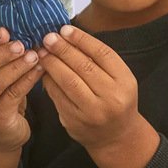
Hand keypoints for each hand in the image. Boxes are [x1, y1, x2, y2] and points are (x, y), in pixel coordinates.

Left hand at [36, 25, 141, 151]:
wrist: (116, 137)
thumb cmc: (116, 101)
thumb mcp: (119, 80)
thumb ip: (100, 61)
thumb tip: (70, 37)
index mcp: (125, 82)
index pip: (102, 54)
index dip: (81, 39)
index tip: (65, 29)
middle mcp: (111, 97)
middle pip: (83, 66)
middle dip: (63, 49)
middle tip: (48, 37)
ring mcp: (92, 112)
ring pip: (68, 81)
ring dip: (52, 64)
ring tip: (43, 52)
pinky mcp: (75, 122)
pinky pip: (58, 96)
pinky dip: (49, 81)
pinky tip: (44, 71)